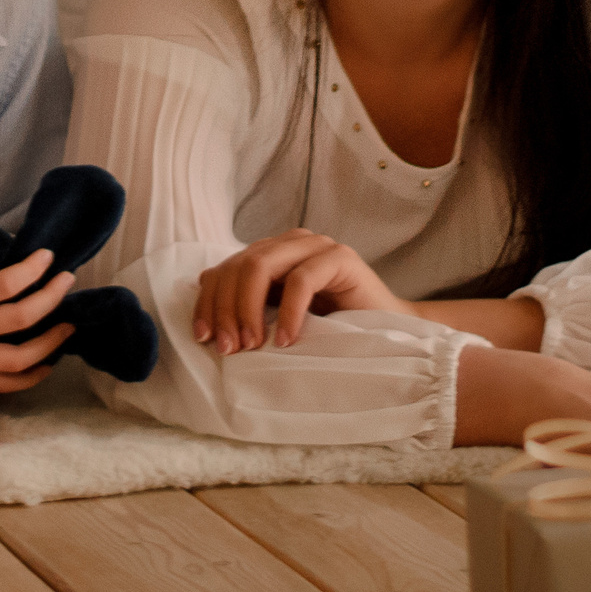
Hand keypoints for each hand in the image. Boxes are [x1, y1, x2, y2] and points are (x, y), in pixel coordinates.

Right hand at [0, 215, 76, 398]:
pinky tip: (45, 362)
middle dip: (52, 298)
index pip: (5, 284)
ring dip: (51, 342)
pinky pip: (5, 384)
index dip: (33, 269)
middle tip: (67, 280)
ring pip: (21, 359)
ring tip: (68, 325)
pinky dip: (31, 376)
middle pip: (22, 318)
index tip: (47, 256)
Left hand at [194, 229, 406, 352]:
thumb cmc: (330, 326)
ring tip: (252, 345)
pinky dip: (288, 313)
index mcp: (269, 253)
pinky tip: (285, 340)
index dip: (208, 302)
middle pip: (238, 267)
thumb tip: (204, 295)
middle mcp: (288, 243)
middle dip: (225, 309)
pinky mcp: (340, 258)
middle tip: (228, 348)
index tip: (203, 338)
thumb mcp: (278, 314)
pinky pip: (301, 280)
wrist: (387, 330)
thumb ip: (248, 301)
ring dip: (249, 309)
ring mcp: (315, 245)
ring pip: (261, 266)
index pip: (224, 269)